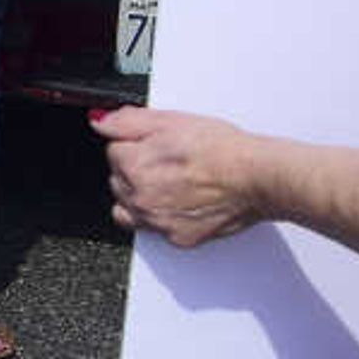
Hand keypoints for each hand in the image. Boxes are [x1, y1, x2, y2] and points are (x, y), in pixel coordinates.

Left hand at [95, 107, 270, 248]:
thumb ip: (128, 122)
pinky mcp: (177, 238)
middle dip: (134, 169)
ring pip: (129, 208)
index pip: (113, 151)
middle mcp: (141, 199)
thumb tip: (101, 122)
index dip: (135, 144)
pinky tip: (180, 201)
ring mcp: (158, 222)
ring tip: (170, 182)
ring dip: (140, 195)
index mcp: (134, 167)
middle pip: (118, 180)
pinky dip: (161, 216)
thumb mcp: (171, 121)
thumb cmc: (221, 150)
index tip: (154, 144)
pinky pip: (154, 228)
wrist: (256, 178)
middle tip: (166, 161)